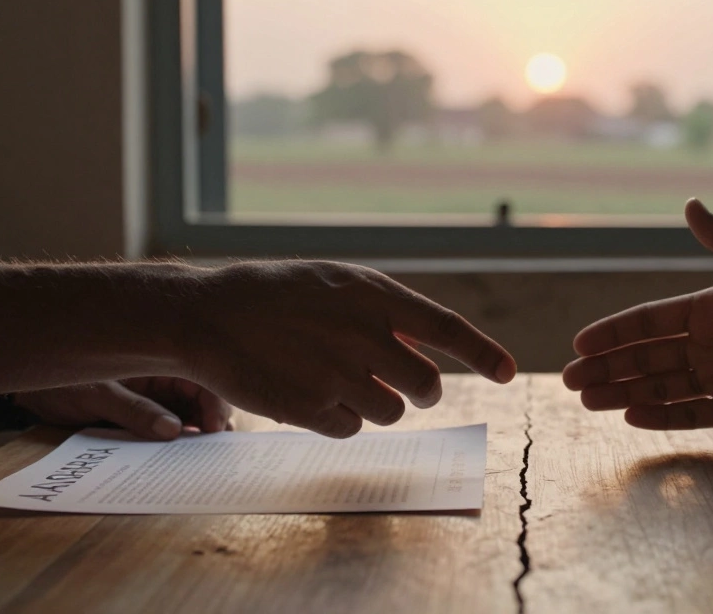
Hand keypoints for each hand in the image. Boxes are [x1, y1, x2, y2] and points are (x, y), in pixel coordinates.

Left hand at [14, 377, 231, 439]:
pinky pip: (168, 428)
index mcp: (157, 358)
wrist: (29, 394)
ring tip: (199, 456)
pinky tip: (179, 457)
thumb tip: (173, 430)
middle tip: (213, 447)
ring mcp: (154, 397)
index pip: (202, 375)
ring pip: (189, 414)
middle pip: (202, 397)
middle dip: (212, 420)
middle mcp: (161, 377)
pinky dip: (176, 442)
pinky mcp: (143, 415)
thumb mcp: (97, 394)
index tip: (213, 429)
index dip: (214, 401)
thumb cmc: (60, 383)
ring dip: (196, 433)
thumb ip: (134, 410)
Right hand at [178, 261, 516, 437]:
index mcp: (373, 296)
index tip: (506, 373)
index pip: (446, 328)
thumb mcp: (335, 283)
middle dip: (422, 392)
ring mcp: (337, 374)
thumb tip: (423, 344)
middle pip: (425, 385)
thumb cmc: (275, 296)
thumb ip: (382, 309)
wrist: (206, 316)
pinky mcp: (311, 409)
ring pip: (392, 412)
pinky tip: (312, 394)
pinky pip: (352, 428)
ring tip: (339, 380)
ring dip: (377, 404)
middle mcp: (362, 335)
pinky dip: (341, 418)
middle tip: (408, 389)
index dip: (482, 352)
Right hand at [563, 199, 712, 430]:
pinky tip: (632, 417)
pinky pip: (693, 415)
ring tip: (589, 402)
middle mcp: (712, 343)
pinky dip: (663, 417)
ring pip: (662, 387)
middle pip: (647, 357)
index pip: (652, 320)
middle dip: (608, 368)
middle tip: (572, 382)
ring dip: (625, 393)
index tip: (581, 344)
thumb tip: (690, 205)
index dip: (615, 332)